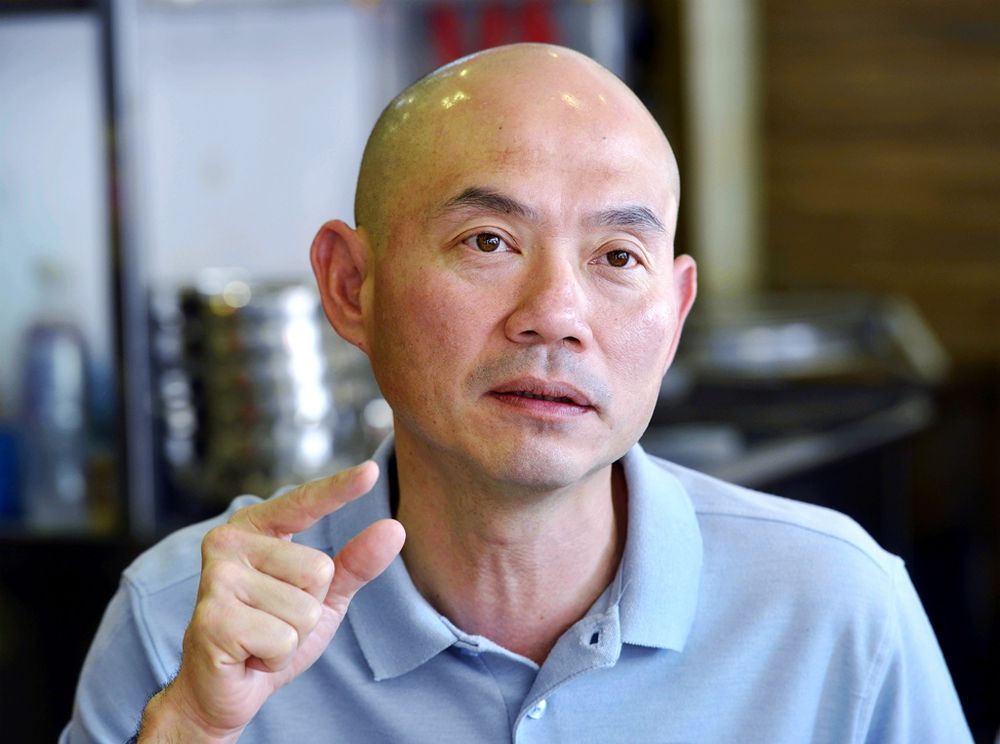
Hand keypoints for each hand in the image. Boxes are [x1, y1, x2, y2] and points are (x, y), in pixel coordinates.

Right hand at [139, 461, 404, 742]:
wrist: (219, 691)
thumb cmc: (270, 635)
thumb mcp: (322, 597)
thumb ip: (356, 563)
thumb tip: (395, 528)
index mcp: (254, 528)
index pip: (305, 502)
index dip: (338, 488)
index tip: (371, 470)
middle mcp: (228, 542)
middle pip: (318, 569)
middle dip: (309, 609)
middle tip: (272, 622)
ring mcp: (217, 580)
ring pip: (304, 610)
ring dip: (291, 638)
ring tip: (259, 639)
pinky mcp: (213, 620)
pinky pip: (283, 639)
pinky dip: (276, 658)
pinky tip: (248, 657)